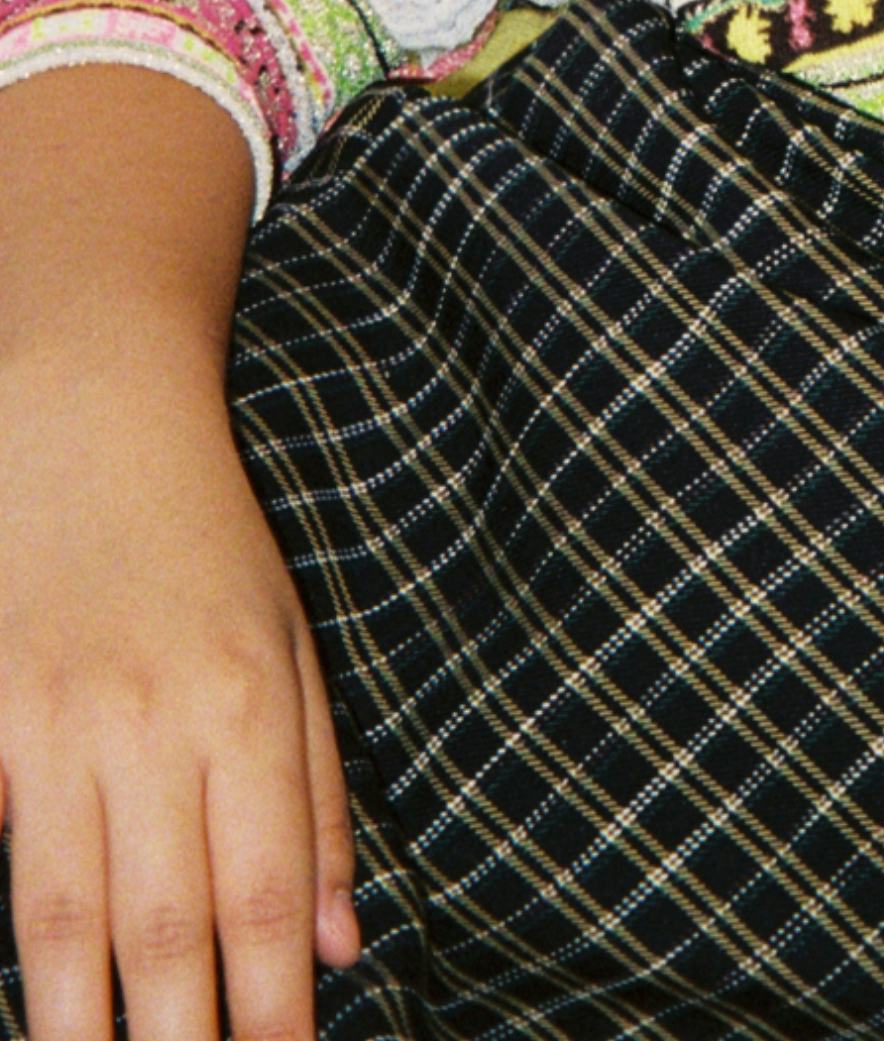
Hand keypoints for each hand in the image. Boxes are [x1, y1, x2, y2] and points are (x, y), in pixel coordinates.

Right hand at [0, 366, 356, 1037]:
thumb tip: (340, 948)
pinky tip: (27, 992)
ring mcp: (55, 723)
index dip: (272, 1011)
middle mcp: (155, 722)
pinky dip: (7, 928)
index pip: (266, 896)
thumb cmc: (204, 538)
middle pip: (165, 924)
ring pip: (63, 913)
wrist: (89, 415)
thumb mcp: (292, 642)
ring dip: (78, 1023)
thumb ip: (317, 796)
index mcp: (250, 703)